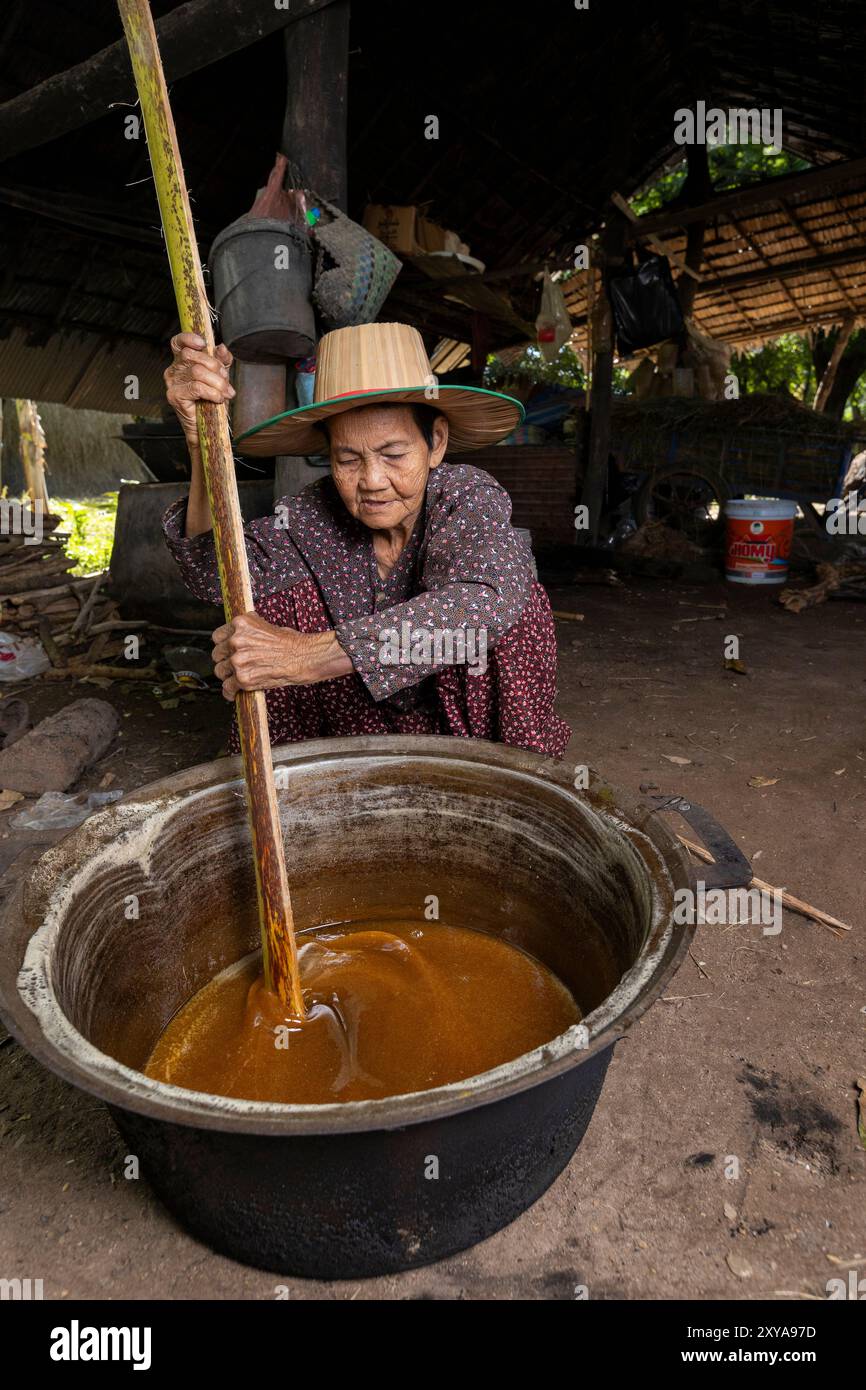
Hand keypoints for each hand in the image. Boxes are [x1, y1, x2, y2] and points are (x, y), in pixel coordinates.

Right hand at [165, 333, 233, 441]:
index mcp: (182, 362)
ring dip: (216, 382)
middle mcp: (173, 370)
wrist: (207, 428)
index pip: (178, 343)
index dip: (189, 338)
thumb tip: (221, 347)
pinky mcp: (175, 396)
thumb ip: (221, 361)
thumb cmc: (211, 402)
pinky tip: (218, 399)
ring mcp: (172, 384)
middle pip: (191, 355)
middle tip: (225, 379)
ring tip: (224, 392)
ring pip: (196, 371)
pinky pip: (197, 387)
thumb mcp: (220, 377)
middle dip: (213, 365)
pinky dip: (212, 392)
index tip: (203, 343)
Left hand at [211, 613, 351, 699]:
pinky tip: (233, 692)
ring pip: (220, 671)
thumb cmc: (289, 642)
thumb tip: (236, 634)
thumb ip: (247, 630)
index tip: (226, 651)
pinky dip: (230, 692)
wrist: (303, 657)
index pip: (217, 636)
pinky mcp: (243, 678)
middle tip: (234, 665)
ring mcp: (238, 660)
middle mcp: (236, 641)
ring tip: (236, 678)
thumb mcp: (265, 625)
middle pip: (217, 654)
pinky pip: (227, 687)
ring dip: (227, 676)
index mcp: (240, 624)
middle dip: (225, 660)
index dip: (222, 645)